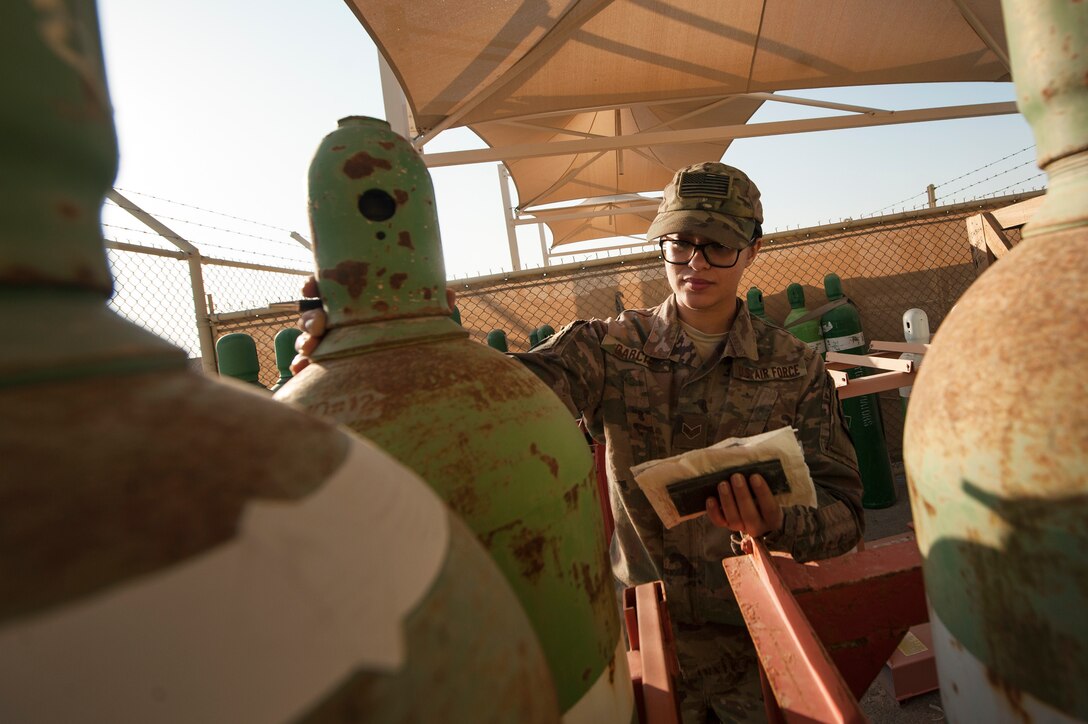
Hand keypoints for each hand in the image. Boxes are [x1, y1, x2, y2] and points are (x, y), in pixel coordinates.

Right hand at [288, 277, 457, 374]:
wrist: (410, 367)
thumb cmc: (409, 329)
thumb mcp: (420, 315)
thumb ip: (430, 304)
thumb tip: (448, 296)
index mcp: (353, 300)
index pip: (327, 285)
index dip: (314, 284)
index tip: (311, 288)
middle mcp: (337, 319)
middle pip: (312, 313)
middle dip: (310, 318)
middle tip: (319, 326)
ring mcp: (330, 342)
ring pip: (307, 337)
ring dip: (304, 341)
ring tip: (310, 350)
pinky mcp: (328, 364)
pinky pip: (308, 364)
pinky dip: (302, 366)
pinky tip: (303, 371)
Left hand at [705, 473, 783, 537]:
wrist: (758, 518)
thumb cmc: (765, 499)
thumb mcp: (771, 495)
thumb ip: (764, 486)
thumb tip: (752, 465)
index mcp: (773, 518)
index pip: (770, 508)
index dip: (762, 493)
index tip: (755, 476)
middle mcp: (758, 526)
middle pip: (749, 516)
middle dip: (742, 495)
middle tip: (736, 477)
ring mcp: (742, 527)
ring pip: (734, 520)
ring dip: (727, 501)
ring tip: (723, 484)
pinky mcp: (728, 526)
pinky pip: (719, 522)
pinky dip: (713, 511)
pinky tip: (711, 498)